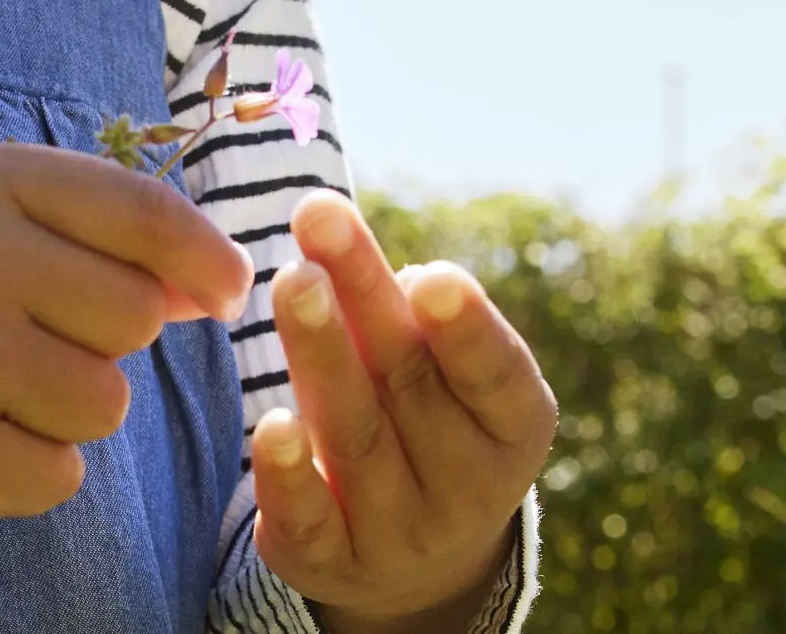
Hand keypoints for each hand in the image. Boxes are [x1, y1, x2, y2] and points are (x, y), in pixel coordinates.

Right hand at [0, 142, 252, 525]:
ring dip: (69, 407)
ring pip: (104, 404)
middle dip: (108, 338)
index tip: (227, 290)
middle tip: (36, 333)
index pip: (141, 215)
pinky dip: (29, 466)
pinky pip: (57, 474)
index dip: (204, 258)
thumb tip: (221, 287)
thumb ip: (100, 230)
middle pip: (135, 319)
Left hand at [252, 193, 556, 633]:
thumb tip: (380, 270)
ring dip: (320, 353)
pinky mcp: (329, 563)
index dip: (467, 329)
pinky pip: (308, 520)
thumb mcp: (437, 367)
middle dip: (362, 297)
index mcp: (513, 428)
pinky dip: (288, 474)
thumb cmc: (423, 416)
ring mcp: (400, 533)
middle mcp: (468, 489)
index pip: (494, 375)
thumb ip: (409, 314)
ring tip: (292, 280)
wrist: (413, 559)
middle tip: (321, 221)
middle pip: (409, 382)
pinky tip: (272, 426)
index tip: (433, 274)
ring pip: (357, 438)